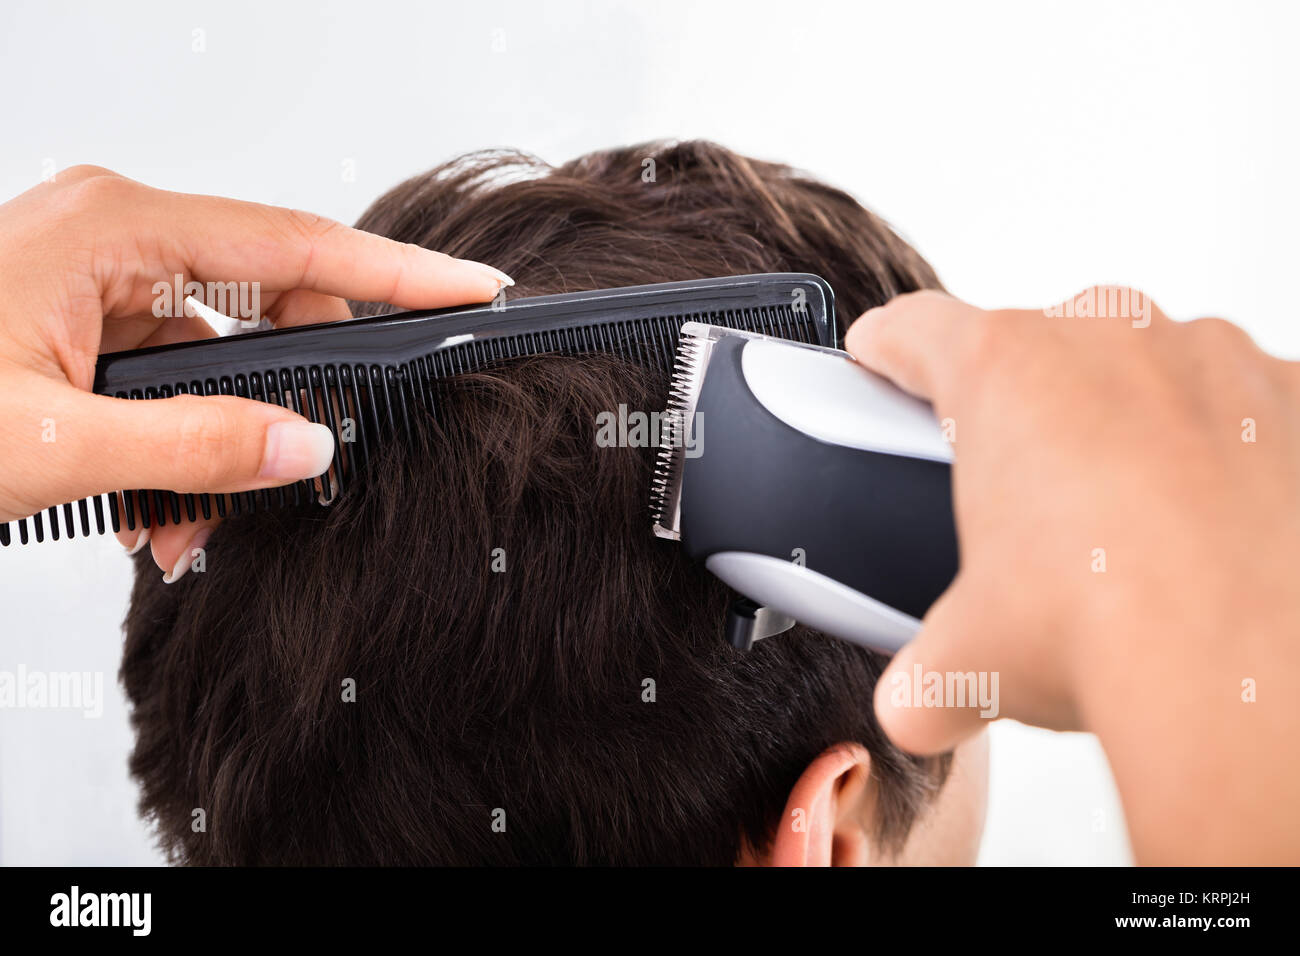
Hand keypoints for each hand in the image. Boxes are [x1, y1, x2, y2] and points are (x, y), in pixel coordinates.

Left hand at [0, 166, 509, 577]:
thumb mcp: (52, 448)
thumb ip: (197, 450)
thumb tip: (306, 448)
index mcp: (110, 227)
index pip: (295, 244)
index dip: (395, 274)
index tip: (470, 289)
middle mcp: (108, 236)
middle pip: (262, 304)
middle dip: (282, 401)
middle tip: (298, 469)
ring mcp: (89, 279)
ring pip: (210, 360)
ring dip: (213, 448)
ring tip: (179, 526)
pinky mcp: (72, 322)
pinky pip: (161, 381)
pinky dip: (168, 448)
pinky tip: (145, 509)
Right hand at [847, 288, 1299, 862]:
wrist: (1256, 674)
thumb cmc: (1114, 628)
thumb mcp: (971, 660)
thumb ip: (924, 670)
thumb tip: (918, 700)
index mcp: (1004, 370)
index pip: (914, 328)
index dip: (885, 350)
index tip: (882, 359)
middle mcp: (1107, 338)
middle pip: (1036, 350)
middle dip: (1024, 412)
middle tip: (1022, 501)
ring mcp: (1213, 357)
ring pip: (1143, 372)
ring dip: (1127, 426)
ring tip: (1127, 528)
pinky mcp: (1295, 398)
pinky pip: (1238, 407)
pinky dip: (1222, 452)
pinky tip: (1213, 531)